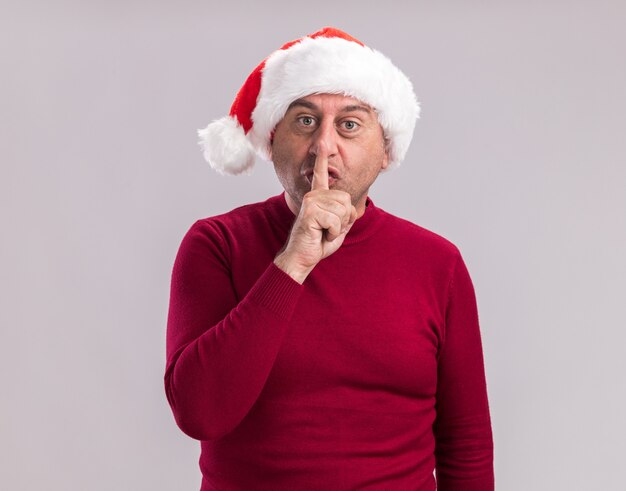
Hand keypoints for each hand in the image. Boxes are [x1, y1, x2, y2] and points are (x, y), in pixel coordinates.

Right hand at [274, 145, 356, 283]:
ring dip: (338, 227)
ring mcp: (310, 202)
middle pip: (346, 200)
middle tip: (329, 229)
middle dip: (344, 219)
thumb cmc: (318, 242)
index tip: (322, 143)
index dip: (322, 159)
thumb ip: (345, 215)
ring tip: (323, 232)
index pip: (321, 175)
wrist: (302, 256)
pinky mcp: (310, 212)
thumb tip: (351, 209)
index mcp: (318, 196)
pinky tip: (321, 235)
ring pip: (342, 211)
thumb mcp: (338, 227)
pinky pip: (335, 221)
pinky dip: (332, 233)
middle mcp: (313, 195)